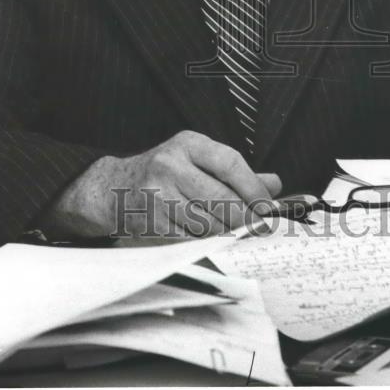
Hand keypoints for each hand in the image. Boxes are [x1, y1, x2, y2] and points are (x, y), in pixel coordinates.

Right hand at [38, 130, 281, 238]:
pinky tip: (212, 242)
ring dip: (227, 234)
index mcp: (188, 144)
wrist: (115, 188)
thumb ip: (235, 171)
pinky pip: (191, 240)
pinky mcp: (152, 222)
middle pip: (222, 199)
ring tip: (237, 235)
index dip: (254, 188)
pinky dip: (206, 245)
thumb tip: (275, 184)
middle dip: (246, 218)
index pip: (230, 163)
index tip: (270, 207)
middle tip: (261, 229)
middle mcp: (171, 165)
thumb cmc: (165, 173)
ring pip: (208, 224)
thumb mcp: (196, 159)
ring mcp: (159, 194)